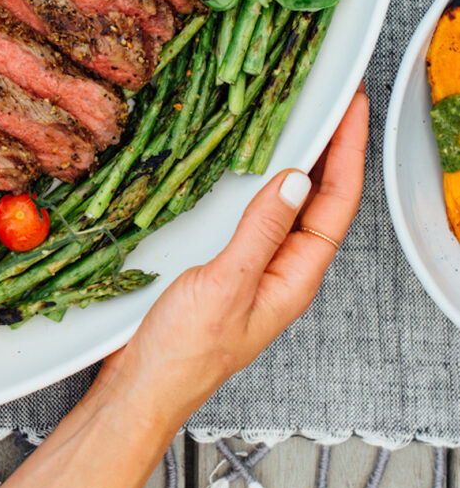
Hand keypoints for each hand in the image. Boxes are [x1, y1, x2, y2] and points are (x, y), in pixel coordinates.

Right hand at [99, 86, 369, 427]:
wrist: (138, 389)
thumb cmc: (182, 355)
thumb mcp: (225, 287)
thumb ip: (260, 233)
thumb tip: (296, 180)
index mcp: (294, 278)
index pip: (336, 203)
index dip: (348, 151)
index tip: (349, 107)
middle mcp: (280, 270)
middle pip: (318, 199)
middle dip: (330, 147)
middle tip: (327, 97)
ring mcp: (251, 267)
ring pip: (284, 203)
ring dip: (293, 159)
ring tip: (294, 117)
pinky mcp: (221, 263)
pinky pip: (250, 213)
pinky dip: (253, 180)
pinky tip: (242, 162)